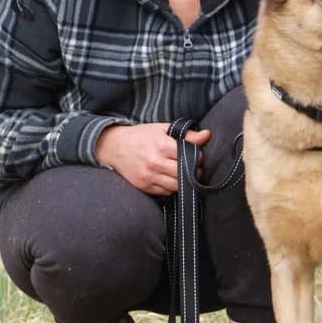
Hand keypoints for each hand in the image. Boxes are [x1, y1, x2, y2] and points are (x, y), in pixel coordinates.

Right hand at [96, 123, 211, 195]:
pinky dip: (171, 187)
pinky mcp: (144, 186)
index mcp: (161, 146)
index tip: (198, 155)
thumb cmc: (141, 136)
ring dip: (184, 182)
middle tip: (195, 167)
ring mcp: (148, 176)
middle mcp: (154, 162)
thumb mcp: (163, 130)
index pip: (189, 156)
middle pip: (184, 174)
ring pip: (176, 186)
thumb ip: (186, 134)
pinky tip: (170, 178)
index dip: (197, 157)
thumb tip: (207, 135)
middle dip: (194, 171)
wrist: (114, 147)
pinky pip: (165, 192)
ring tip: (184, 174)